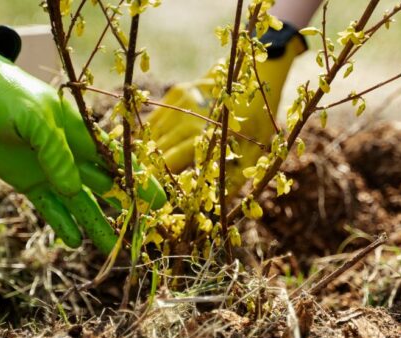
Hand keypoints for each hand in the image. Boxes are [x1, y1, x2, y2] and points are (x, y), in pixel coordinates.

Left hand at [0, 30, 164, 252]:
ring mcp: (51, 170)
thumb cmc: (4, 96)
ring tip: (112, 251)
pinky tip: (74, 242)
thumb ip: (53, 151)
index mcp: (80, 132)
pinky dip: (63, 224)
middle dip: (125, 207)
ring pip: (81, 203)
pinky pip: (51, 208)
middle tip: (143, 232)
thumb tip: (72, 189)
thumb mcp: (30, 117)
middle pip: (106, 185)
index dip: (138, 179)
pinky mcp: (30, 182)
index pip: (116, 159)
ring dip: (96, 225)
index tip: (157, 200)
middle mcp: (71, 155)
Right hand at [147, 26, 305, 181]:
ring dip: (147, 151)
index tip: (153, 192)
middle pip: (160, 147)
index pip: (173, 159)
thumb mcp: (255, 151)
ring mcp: (181, 99)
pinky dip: (150, 133)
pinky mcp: (178, 90)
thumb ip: (236, 178)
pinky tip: (147, 147)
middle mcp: (189, 114)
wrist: (260, 73)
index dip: (161, 177)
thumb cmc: (259, 118)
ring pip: (154, 131)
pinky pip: (156, 117)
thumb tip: (217, 201)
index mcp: (206, 132)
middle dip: (151, 167)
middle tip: (143, 186)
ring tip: (140, 169)